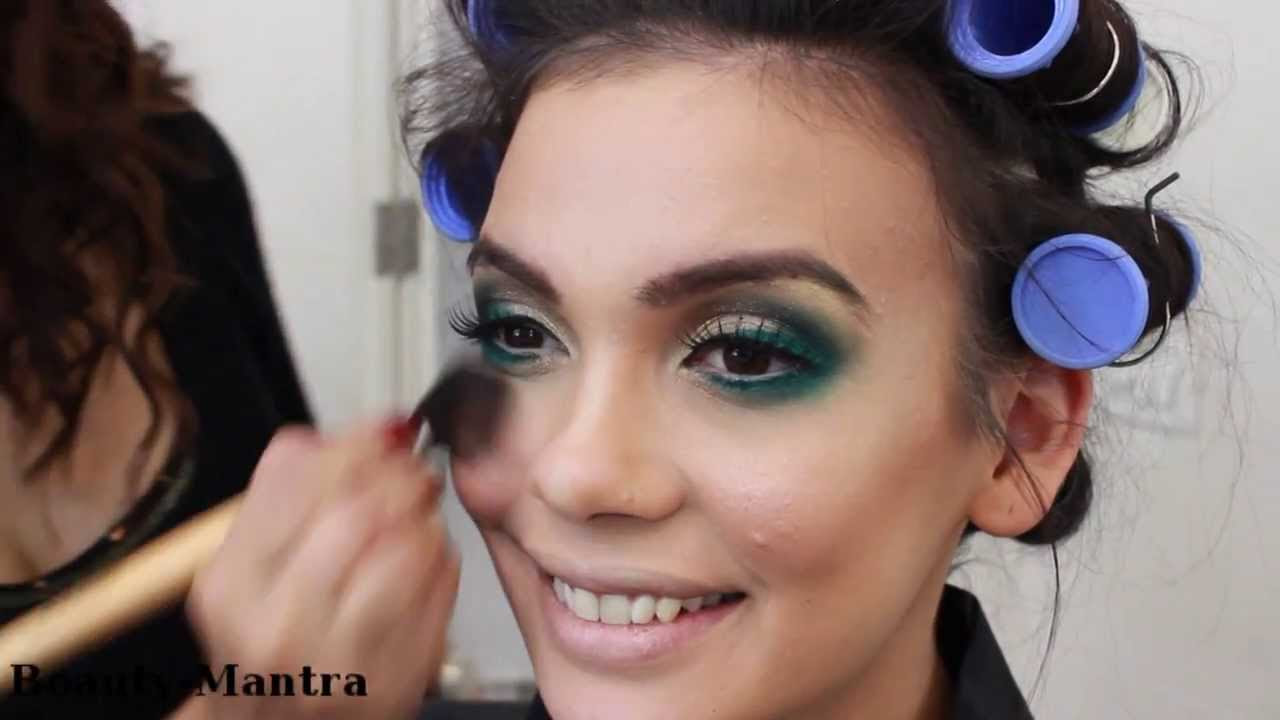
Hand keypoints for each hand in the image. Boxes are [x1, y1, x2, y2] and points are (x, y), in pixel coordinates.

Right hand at [184, 421, 459, 718]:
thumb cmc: (267, 639)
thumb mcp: (250, 563)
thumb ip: (293, 488)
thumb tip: (373, 426)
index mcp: (229, 586)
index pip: (296, 480)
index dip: (356, 443)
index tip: (381, 434)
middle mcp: (275, 628)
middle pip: (354, 512)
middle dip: (396, 475)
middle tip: (410, 468)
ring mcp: (339, 661)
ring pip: (403, 549)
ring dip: (422, 514)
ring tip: (418, 508)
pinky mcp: (394, 681)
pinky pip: (438, 592)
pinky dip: (441, 556)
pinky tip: (428, 552)